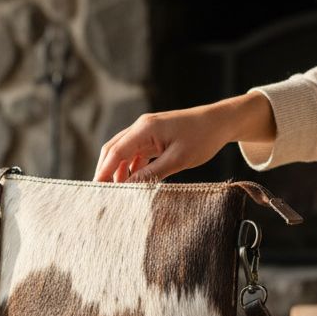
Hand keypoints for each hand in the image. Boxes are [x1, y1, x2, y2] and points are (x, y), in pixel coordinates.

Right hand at [94, 93, 275, 182]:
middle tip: (101, 193)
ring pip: (123, 152)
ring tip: (115, 191)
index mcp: (145, 128)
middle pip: (114, 150)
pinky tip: (131, 182)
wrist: (219, 122)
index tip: (96, 189)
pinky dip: (130, 167)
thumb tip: (130, 188)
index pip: (116, 151)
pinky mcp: (153, 137)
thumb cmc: (202, 138)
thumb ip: (152, 174)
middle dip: (105, 171)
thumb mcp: (178, 160)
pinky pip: (135, 153)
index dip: (103, 171)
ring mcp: (147, 132)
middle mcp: (142, 127)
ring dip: (118, 170)